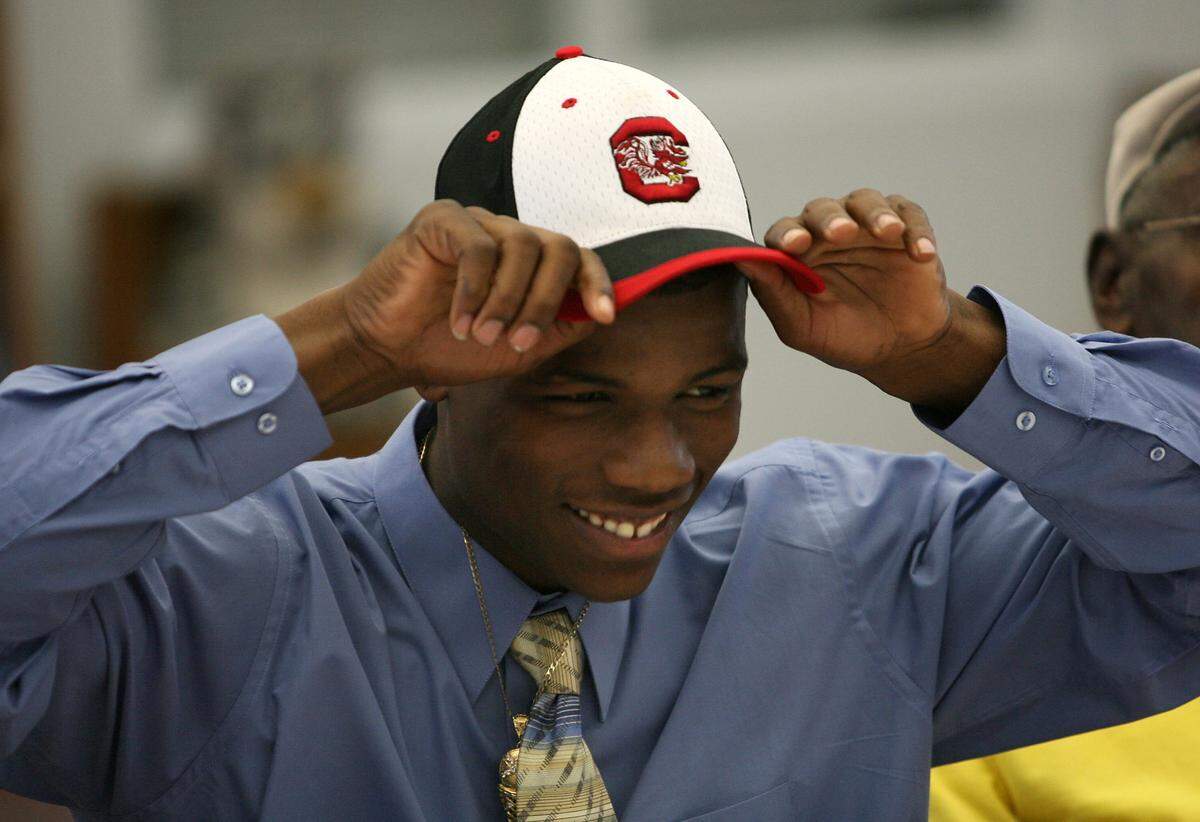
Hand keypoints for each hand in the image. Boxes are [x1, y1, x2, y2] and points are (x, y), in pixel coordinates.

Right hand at [277, 200, 614, 412]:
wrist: (387, 349)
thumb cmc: (450, 349)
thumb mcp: (519, 350)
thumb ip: (562, 328)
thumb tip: (603, 313)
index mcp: (532, 265)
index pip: (579, 259)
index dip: (599, 283)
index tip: (606, 316)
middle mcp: (509, 236)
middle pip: (560, 248)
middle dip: (547, 300)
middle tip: (521, 341)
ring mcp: (478, 224)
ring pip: (524, 247)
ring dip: (508, 301)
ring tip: (482, 336)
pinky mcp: (443, 218)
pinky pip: (479, 248)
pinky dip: (475, 291)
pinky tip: (460, 322)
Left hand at [743, 190, 1004, 413]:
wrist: (897, 348)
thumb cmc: (842, 335)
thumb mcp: (801, 325)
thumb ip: (772, 293)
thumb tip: (737, 260)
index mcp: (797, 253)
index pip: (784, 232)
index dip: (788, 235)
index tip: (795, 245)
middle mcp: (828, 232)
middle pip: (823, 209)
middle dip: (830, 219)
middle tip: (841, 233)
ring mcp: (867, 227)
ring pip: (866, 201)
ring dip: (876, 213)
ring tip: (888, 232)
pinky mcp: (906, 228)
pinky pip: (910, 215)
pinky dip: (916, 230)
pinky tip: (920, 255)